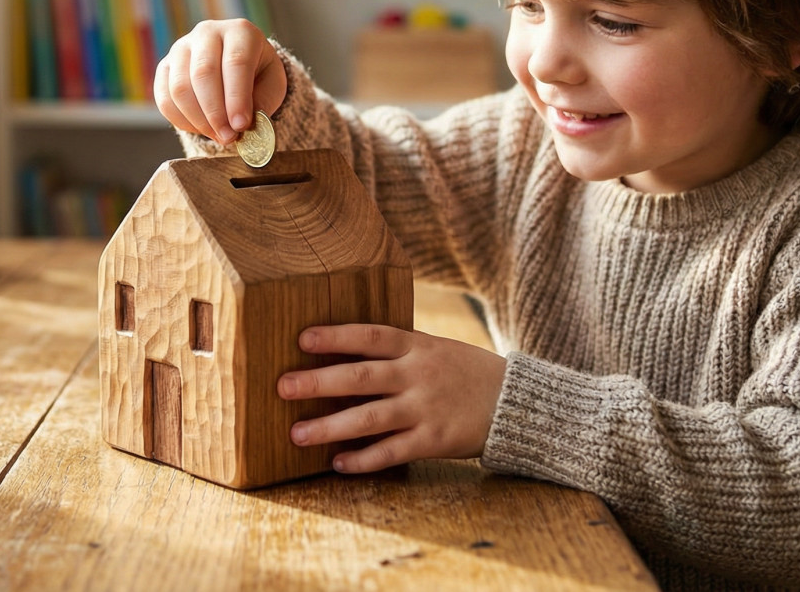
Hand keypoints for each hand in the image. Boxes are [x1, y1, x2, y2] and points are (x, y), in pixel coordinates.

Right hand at [155, 19, 286, 144]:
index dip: (237, 97)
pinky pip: (165, 98)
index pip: (236, 62)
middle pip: (203, 73)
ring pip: (180, 88)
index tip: (241, 125)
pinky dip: (181, 120)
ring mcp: (181, 48)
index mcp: (240, 32)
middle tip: (228, 137)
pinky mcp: (164, 66)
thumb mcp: (272, 84)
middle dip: (215, 113)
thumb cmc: (257, 74)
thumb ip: (263, 102)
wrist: (236, 66)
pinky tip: (201, 129)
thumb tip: (242, 124)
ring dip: (199, 120)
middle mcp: (207, 33)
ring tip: (218, 135)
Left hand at [277, 324, 506, 472]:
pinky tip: (338, 463)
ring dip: (330, 427)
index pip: (370, 336)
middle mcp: (418, 375)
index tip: (302, 339)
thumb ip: (398, 350)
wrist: (516, 403)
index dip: (336, 336)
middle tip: (283, 386)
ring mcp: (426, 408)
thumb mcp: (436, 348)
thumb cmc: (467, 373)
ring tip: (296, 434)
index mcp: (418, 346)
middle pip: (361, 376)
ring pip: (370, 418)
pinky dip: (364, 459)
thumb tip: (345, 349)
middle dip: (319, 382)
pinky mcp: (434, 440)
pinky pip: (392, 451)